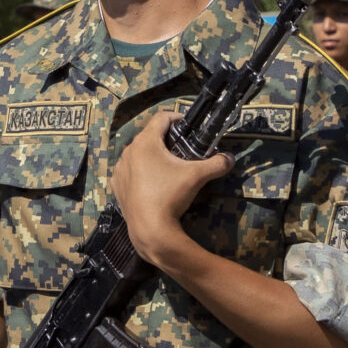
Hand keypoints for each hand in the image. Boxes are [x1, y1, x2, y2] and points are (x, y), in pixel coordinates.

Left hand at [110, 110, 233, 268]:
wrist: (150, 229)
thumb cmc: (171, 196)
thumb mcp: (197, 176)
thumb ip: (216, 164)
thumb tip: (230, 159)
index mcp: (145, 142)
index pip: (161, 118)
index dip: (177, 117)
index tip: (187, 125)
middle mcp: (128, 151)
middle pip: (149, 136)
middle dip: (165, 139)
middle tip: (181, 148)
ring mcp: (120, 169)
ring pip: (137, 154)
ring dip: (151, 156)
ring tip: (167, 167)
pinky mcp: (116, 185)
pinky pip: (129, 171)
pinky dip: (140, 172)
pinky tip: (151, 182)